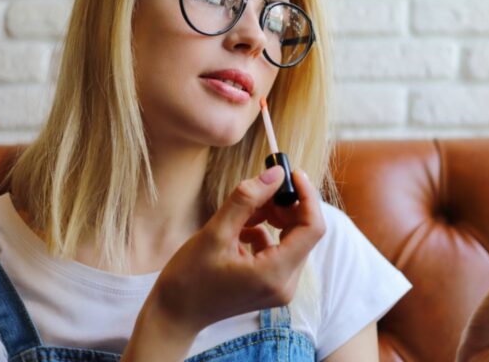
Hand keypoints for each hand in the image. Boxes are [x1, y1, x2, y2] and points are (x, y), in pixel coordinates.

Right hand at [145, 165, 325, 331]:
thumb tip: (275, 174)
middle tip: (261, 188)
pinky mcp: (272, 285)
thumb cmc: (189, 278)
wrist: (175, 314)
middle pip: (304, 232)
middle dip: (285, 205)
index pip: (313, 228)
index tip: (292, 173)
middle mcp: (285, 284)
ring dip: (273, 217)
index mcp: (275, 274)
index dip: (307, 196)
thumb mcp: (215, 232)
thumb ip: (247, 200)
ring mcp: (280, 287)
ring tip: (243, 212)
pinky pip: (279, 248)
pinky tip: (240, 231)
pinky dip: (265, 232)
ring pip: (292, 238)